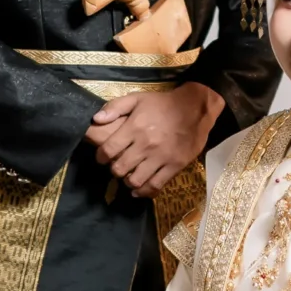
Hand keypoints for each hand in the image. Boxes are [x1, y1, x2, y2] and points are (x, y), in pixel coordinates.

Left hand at [85, 81, 221, 196]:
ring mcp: (160, 157)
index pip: (108, 149)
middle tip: (117, 166)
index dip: (101, 157)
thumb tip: (95, 119)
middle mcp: (145, 145)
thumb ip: (115, 107)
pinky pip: (155, 185)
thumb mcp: (137, 98)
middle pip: (119, 168)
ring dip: (128, 181)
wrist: (194, 109)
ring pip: (136, 180)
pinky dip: (144, 191)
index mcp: (134, 127)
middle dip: (114, 170)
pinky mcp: (174, 166)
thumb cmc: (163, 103)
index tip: (102, 158)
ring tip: (129, 176)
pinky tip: (139, 190)